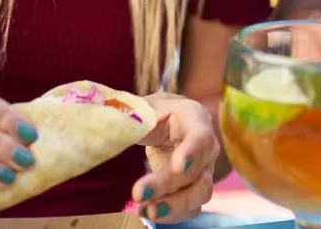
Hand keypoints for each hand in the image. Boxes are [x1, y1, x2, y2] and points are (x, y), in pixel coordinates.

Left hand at [132, 92, 218, 223]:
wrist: (164, 121)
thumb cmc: (153, 112)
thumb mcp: (143, 107)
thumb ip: (132, 117)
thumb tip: (116, 128)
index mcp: (194, 118)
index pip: (200, 136)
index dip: (192, 152)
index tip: (178, 166)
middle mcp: (205, 146)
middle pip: (196, 170)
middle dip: (169, 185)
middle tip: (139, 194)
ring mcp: (203, 169)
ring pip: (199, 193)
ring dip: (173, 205)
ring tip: (145, 210)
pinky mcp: (194, 188)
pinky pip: (190, 207)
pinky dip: (171, 214)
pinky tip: (147, 211)